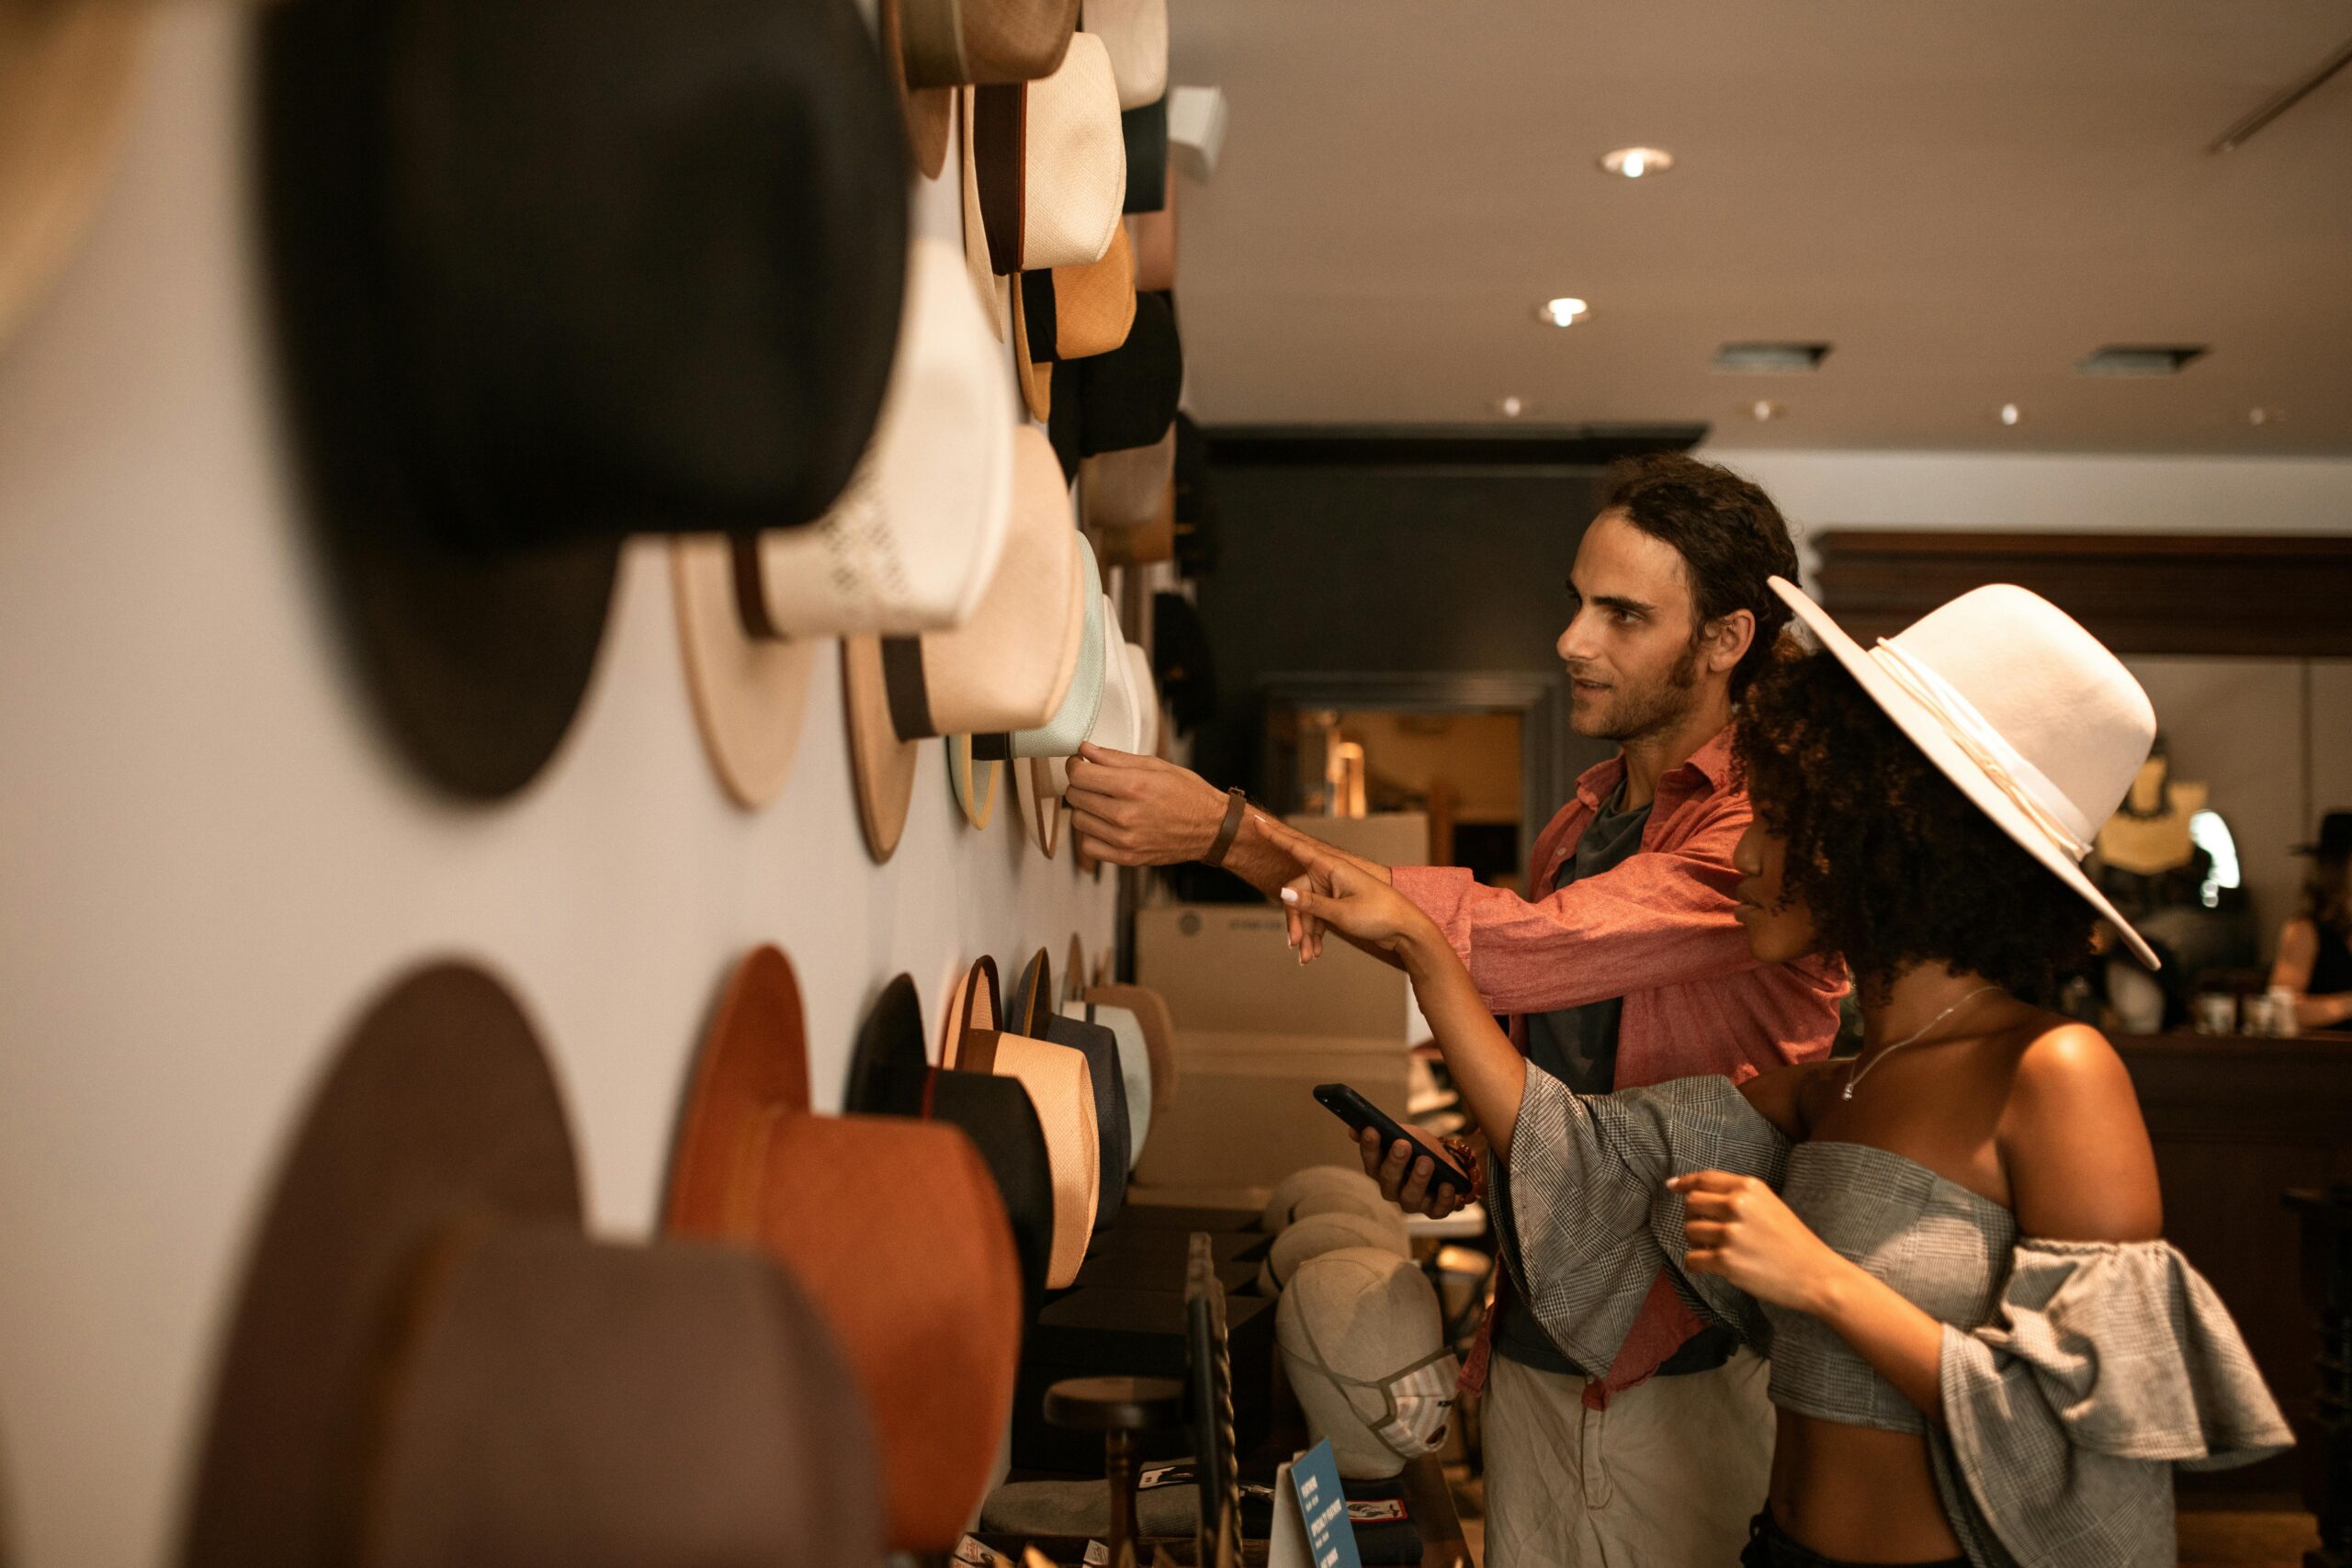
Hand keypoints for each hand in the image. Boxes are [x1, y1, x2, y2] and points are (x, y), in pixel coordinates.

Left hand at [1065, 744, 1228, 866]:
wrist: (1210, 828)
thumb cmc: (1187, 794)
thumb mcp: (1155, 766)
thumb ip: (1116, 758)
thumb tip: (1086, 749)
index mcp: (1134, 786)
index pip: (1080, 775)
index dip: (1075, 765)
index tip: (1080, 763)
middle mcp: (1126, 815)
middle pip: (1075, 796)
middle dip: (1081, 784)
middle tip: (1095, 781)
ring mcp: (1125, 840)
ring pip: (1078, 820)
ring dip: (1086, 809)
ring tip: (1104, 803)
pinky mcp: (1126, 858)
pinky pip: (1088, 845)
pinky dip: (1092, 834)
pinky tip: (1106, 824)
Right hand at [1257, 816, 1389, 962]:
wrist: (1406, 931)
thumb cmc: (1379, 915)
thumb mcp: (1342, 913)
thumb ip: (1311, 904)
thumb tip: (1283, 893)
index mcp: (1331, 868)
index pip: (1296, 848)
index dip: (1275, 836)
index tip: (1257, 821)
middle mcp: (1330, 876)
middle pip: (1297, 893)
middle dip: (1295, 921)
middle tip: (1295, 945)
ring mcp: (1334, 891)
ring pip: (1307, 910)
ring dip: (1305, 934)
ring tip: (1308, 957)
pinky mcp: (1338, 905)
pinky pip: (1317, 917)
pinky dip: (1315, 935)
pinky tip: (1315, 952)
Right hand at [1356, 1125, 1476, 1218]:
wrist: (1449, 1163)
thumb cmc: (1421, 1148)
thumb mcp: (1406, 1134)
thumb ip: (1385, 1131)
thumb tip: (1354, 1130)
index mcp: (1381, 1170)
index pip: (1370, 1161)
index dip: (1369, 1147)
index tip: (1372, 1130)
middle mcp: (1393, 1190)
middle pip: (1388, 1181)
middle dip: (1395, 1163)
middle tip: (1402, 1145)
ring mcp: (1413, 1202)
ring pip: (1410, 1198)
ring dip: (1418, 1180)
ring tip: (1426, 1161)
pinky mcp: (1434, 1210)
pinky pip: (1437, 1210)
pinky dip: (1443, 1198)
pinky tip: (1447, 1185)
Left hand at [1670, 1170, 1852, 1313]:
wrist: (1816, 1275)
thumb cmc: (1793, 1241)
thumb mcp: (1769, 1204)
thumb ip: (1738, 1195)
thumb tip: (1695, 1192)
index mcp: (1749, 1187)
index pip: (1704, 1179)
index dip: (1684, 1182)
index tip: (1672, 1186)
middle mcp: (1738, 1205)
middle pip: (1691, 1204)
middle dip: (1694, 1217)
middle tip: (1707, 1231)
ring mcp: (1731, 1233)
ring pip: (1689, 1231)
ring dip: (1696, 1243)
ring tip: (1715, 1251)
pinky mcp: (1726, 1261)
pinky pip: (1692, 1259)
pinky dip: (1696, 1264)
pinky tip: (1709, 1266)